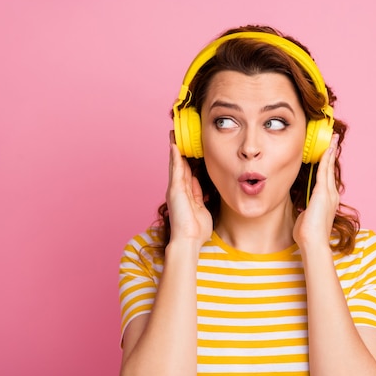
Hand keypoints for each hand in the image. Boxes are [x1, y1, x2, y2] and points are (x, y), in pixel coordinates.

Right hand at [166, 131, 212, 247]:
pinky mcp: (175, 190)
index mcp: (186, 195)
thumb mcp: (202, 208)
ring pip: (175, 164)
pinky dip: (174, 157)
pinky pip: (175, 169)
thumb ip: (200, 196)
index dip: (186, 160)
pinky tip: (174, 145)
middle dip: (178, 151)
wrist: (189, 241)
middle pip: (178, 166)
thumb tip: (200, 184)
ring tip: (173, 135)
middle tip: (176, 136)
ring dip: (174, 149)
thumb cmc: (196, 231)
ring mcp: (175, 189)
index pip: (186, 173)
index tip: (188, 148)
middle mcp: (178, 190)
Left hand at [293, 134, 339, 248]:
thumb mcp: (306, 217)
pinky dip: (325, 159)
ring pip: (329, 167)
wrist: (313, 243)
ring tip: (332, 139)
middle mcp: (331, 195)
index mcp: (327, 201)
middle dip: (331, 153)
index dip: (327, 164)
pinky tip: (326, 149)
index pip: (327, 178)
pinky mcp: (323, 193)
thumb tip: (303, 209)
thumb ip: (306, 209)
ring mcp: (329, 194)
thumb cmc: (308, 234)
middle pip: (331, 169)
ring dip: (330, 152)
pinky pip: (324, 171)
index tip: (327, 152)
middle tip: (333, 139)